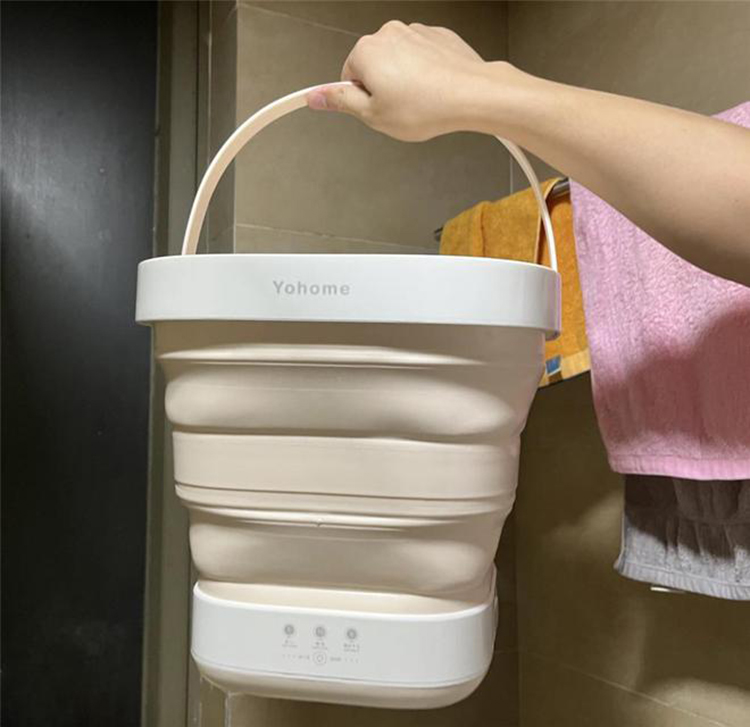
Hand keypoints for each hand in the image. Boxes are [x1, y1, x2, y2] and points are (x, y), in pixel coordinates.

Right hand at [306, 21, 496, 141]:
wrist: (471, 94)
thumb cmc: (426, 107)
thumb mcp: (373, 116)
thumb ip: (340, 103)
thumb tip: (316, 96)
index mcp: (366, 51)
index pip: (348, 79)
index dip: (362, 101)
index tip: (377, 110)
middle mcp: (388, 33)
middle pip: (373, 67)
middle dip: (383, 88)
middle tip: (399, 110)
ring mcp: (415, 32)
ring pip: (399, 62)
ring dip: (405, 81)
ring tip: (420, 102)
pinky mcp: (437, 36)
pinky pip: (422, 58)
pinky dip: (425, 73)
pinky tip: (434, 90)